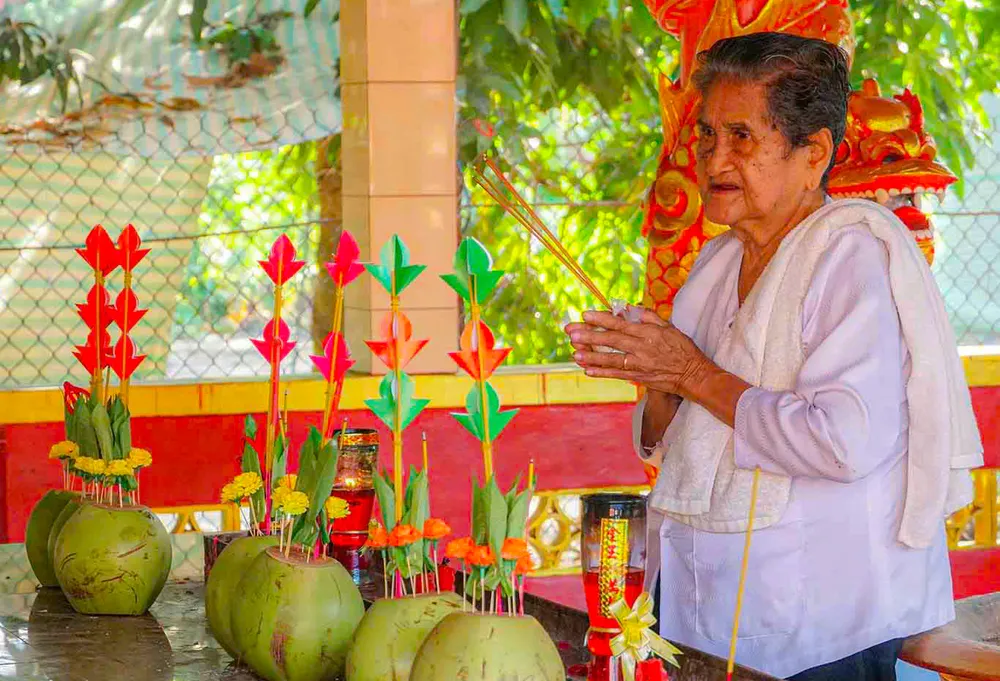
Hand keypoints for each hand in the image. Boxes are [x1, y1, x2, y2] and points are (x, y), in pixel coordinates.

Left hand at [564, 308, 712, 397]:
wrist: (693, 374)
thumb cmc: (682, 348)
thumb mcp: (669, 327)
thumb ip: (649, 316)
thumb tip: (629, 308)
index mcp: (648, 332)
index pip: (620, 324)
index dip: (601, 319)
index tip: (585, 315)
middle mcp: (642, 347)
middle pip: (612, 340)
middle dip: (590, 336)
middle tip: (571, 333)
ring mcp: (640, 364)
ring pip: (611, 359)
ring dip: (591, 357)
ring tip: (574, 354)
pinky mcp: (639, 378)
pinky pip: (617, 375)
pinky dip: (602, 373)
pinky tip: (587, 370)